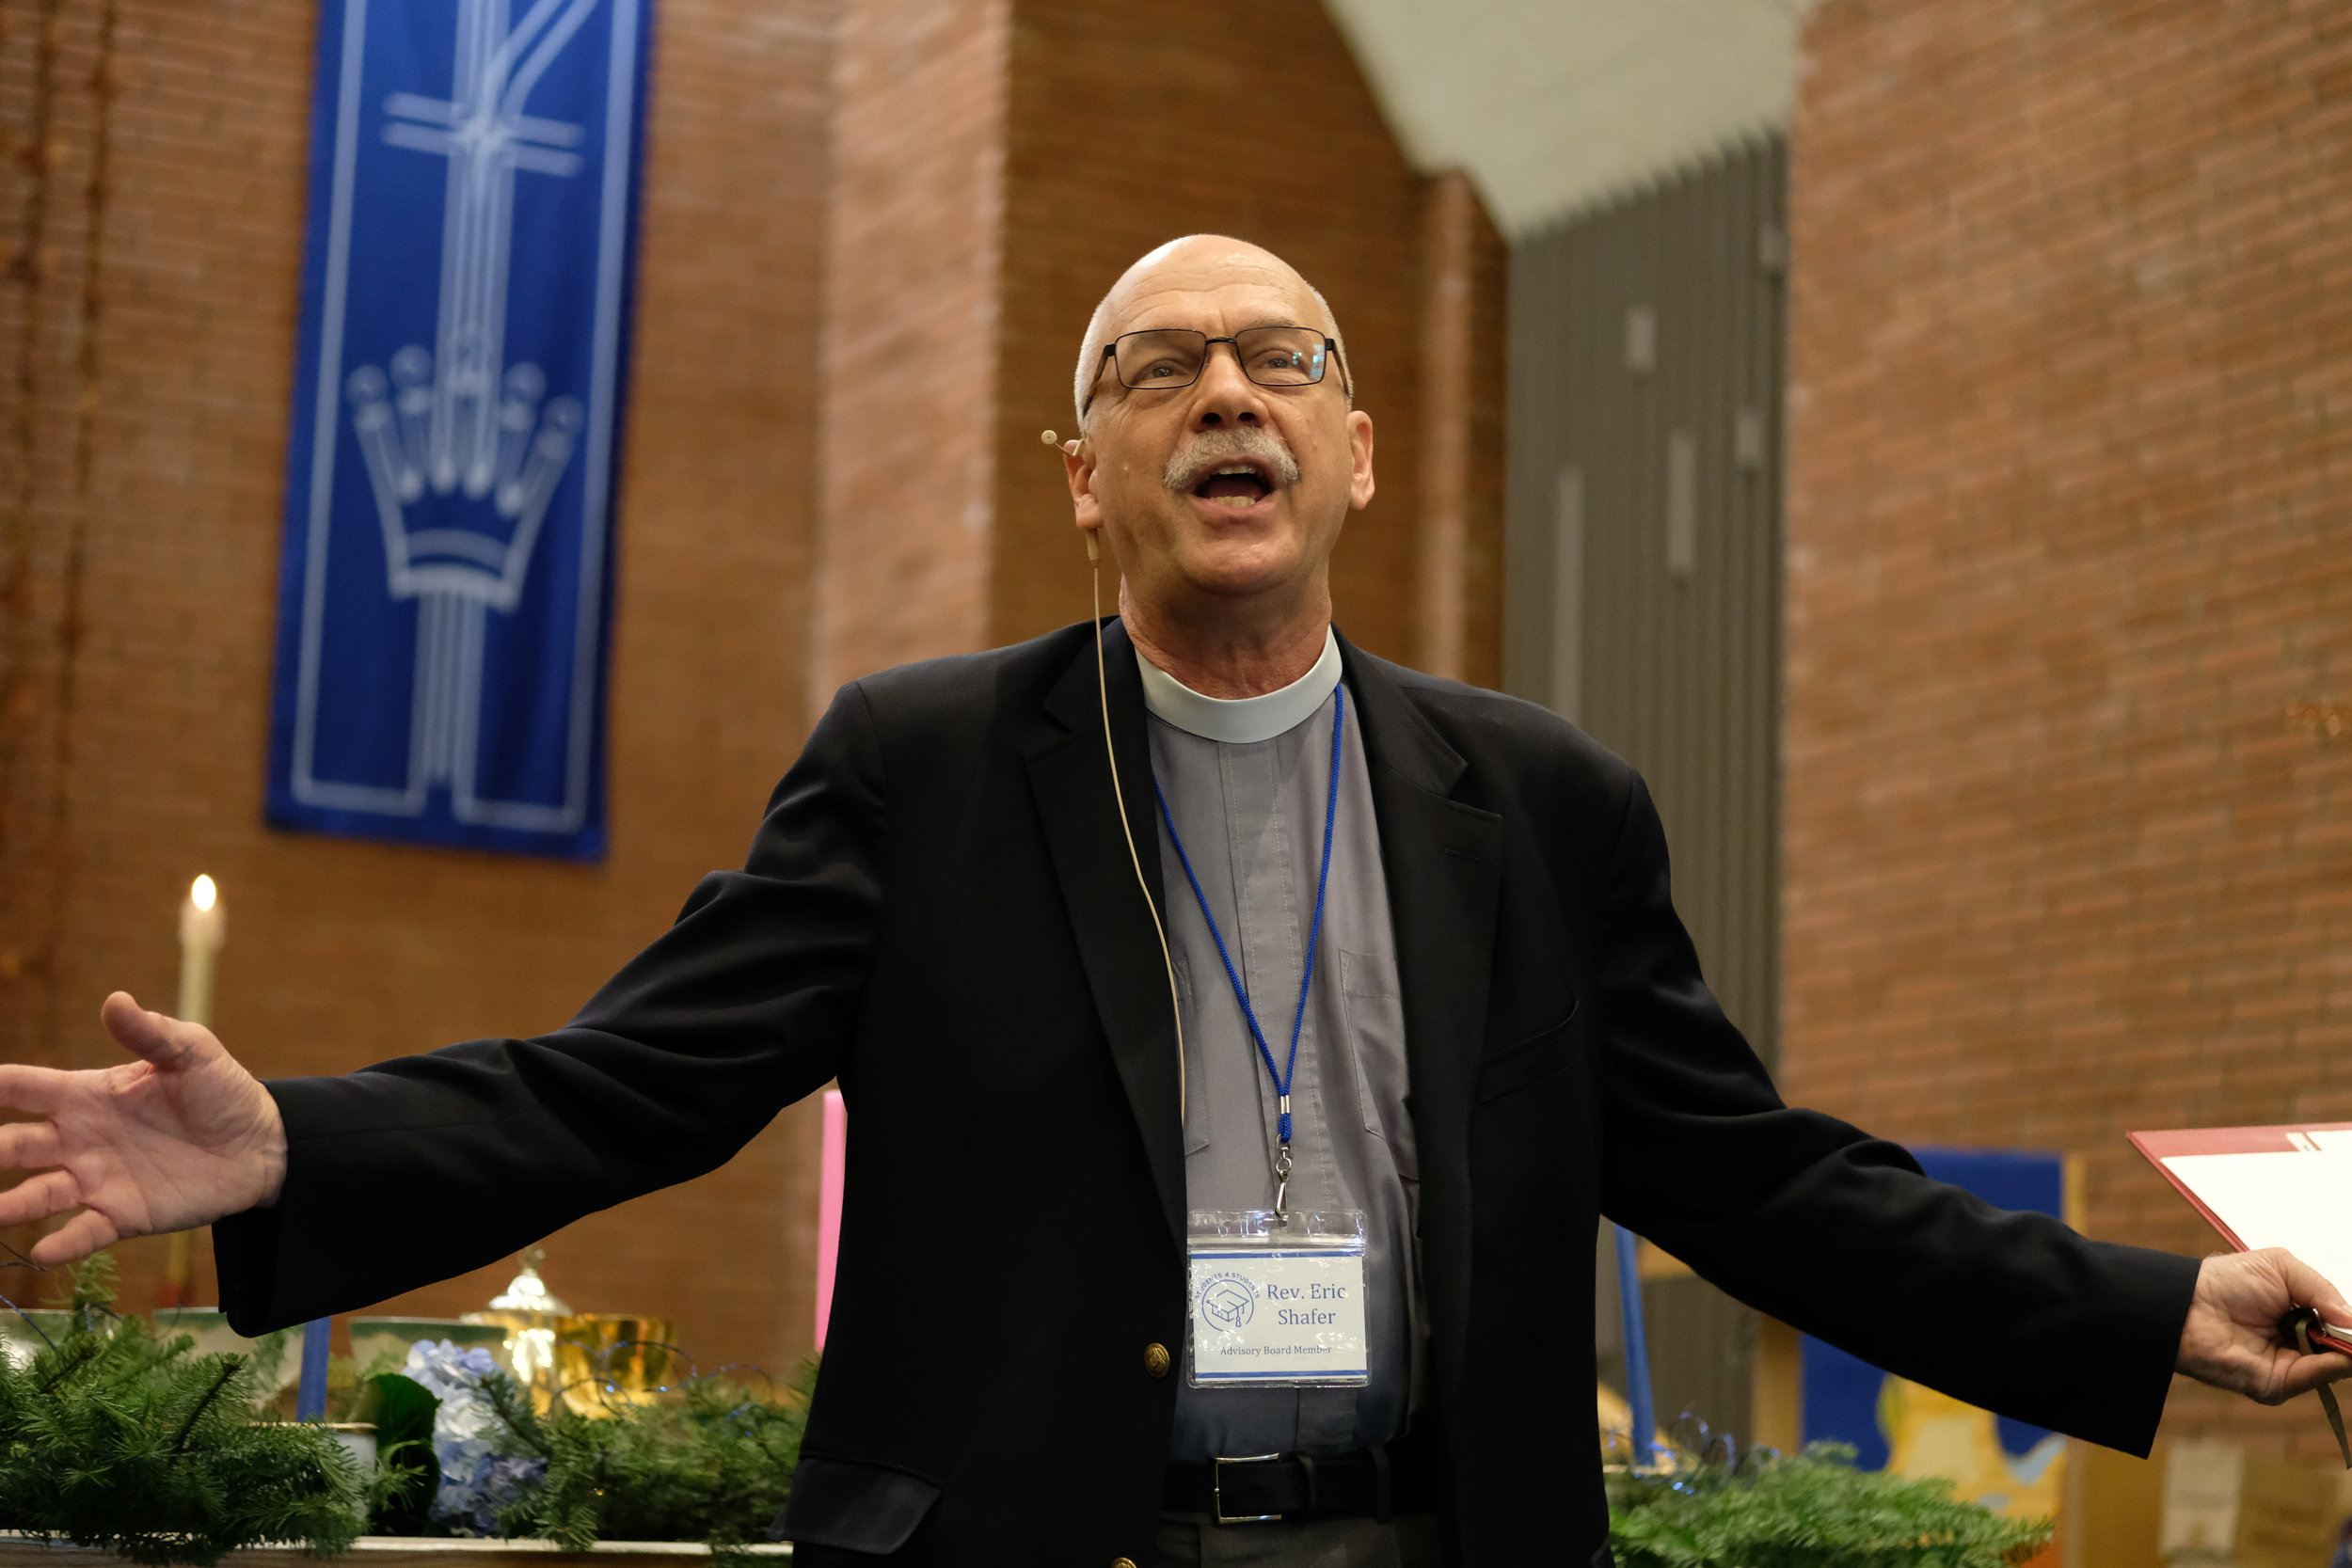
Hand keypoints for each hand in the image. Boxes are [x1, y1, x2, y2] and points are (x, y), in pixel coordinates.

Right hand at [0, 993, 286, 1263]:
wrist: (260, 1145)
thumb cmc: (221, 1092)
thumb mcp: (192, 1054)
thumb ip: (151, 1033)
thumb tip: (115, 1000)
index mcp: (87, 1095)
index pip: (25, 1089)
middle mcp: (79, 1139)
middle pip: (15, 1146)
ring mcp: (96, 1179)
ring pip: (37, 1195)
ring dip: (9, 1206)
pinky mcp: (121, 1214)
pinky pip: (84, 1232)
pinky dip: (62, 1244)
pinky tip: (42, 1253)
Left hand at [2176, 1248, 2351, 1403]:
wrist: (2189, 1304)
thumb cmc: (2226, 1281)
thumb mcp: (2281, 1267)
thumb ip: (2322, 1289)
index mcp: (2299, 1314)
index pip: (2339, 1325)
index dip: (2349, 1325)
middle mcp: (2297, 1342)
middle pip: (2341, 1349)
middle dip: (2350, 1340)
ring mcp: (2288, 1365)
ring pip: (2335, 1367)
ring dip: (2346, 1351)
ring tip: (2347, 1337)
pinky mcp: (2276, 1383)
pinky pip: (2313, 1378)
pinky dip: (2331, 1366)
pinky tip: (2340, 1353)